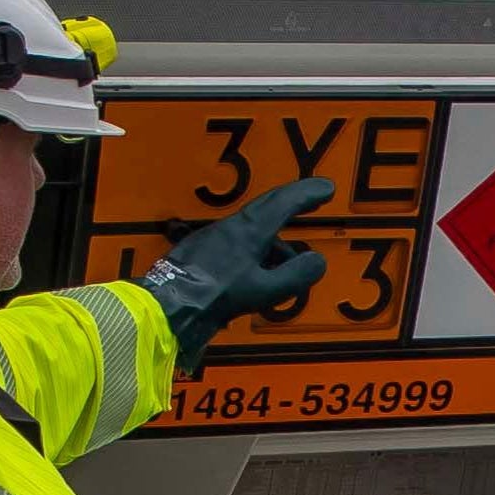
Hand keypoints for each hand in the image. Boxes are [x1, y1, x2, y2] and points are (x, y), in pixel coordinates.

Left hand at [143, 177, 336, 368]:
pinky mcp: (200, 254)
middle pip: (266, 210)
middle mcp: (230, 228)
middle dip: (291, 206)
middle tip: (312, 202)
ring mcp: (212, 239)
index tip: (326, 188)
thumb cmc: (217, 296)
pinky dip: (255, 256)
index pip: (283, 204)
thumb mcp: (264, 290)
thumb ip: (294, 276)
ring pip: (252, 234)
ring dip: (274, 245)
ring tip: (287, 269)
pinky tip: (256, 278)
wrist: (168, 306)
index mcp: (248, 231)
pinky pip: (237, 248)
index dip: (306, 195)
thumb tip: (318, 260)